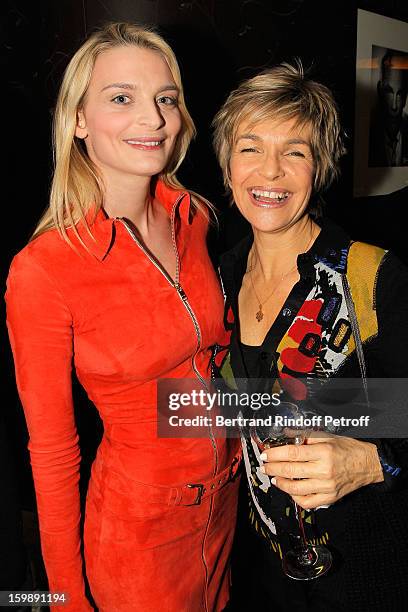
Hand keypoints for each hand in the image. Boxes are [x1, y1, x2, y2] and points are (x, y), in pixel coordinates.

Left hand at [259, 434, 383, 508]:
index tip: (265, 454)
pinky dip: (295, 497)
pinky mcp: (330, 498)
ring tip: (274, 478)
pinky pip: (307, 502)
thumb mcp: (327, 437)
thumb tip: (285, 435)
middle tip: (264, 466)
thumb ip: (306, 437)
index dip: (275, 454)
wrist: (367, 464)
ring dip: (281, 484)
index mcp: (323, 452)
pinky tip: (290, 491)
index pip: (293, 453)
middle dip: (273, 469)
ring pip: (296, 489)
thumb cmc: (347, 448)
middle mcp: (324, 470)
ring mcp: (327, 486)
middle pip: (291, 471)